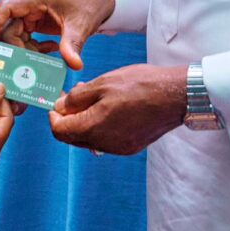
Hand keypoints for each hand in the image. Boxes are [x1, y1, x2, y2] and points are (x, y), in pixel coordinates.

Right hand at [0, 0, 115, 70]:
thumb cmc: (89, 4)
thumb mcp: (81, 25)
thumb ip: (73, 45)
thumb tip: (74, 65)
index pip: (4, 9)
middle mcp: (26, 5)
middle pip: (6, 29)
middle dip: (11, 50)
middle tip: (17, 70)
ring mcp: (29, 14)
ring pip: (14, 37)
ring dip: (23, 53)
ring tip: (36, 66)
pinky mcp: (33, 23)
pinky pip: (24, 40)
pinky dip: (33, 51)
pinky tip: (49, 54)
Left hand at [47, 64, 186, 155]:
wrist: (175, 96)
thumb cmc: (141, 85)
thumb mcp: (104, 83)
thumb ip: (78, 97)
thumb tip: (60, 106)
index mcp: (94, 127)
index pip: (59, 131)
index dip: (54, 117)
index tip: (57, 102)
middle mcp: (104, 144)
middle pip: (73, 137)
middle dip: (69, 118)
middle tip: (74, 97)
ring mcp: (119, 148)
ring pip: (90, 139)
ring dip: (85, 122)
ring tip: (95, 99)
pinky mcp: (131, 146)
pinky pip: (106, 140)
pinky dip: (101, 127)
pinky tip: (110, 109)